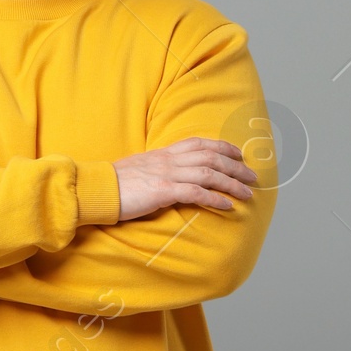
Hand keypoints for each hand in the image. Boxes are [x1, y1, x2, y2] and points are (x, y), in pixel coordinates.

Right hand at [112, 136, 258, 220]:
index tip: (239, 155)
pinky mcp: (163, 191)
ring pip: (209, 174)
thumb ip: (159, 168)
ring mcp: (167, 174)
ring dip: (232, 184)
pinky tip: (227, 206)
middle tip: (253, 176)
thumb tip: (172, 175)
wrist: (97, 189)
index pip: (201, 143)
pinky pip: (196, 193)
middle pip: (211, 157)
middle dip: (236, 167)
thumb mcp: (141, 169)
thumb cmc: (116, 184)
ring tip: (247, 194)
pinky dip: (215, 199)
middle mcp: (169, 160)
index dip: (223, 147)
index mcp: (164, 153)